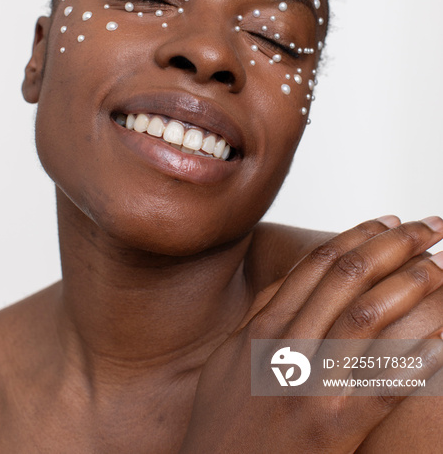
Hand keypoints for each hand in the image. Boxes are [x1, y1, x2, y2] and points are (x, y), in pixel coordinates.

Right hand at [179, 216, 442, 453]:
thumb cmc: (226, 423)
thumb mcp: (230, 358)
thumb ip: (260, 314)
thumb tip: (291, 276)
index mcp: (263, 328)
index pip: (318, 264)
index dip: (359, 235)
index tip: (390, 220)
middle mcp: (288, 348)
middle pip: (349, 278)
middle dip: (395, 245)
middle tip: (428, 226)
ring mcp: (312, 386)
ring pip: (369, 317)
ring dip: (411, 286)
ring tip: (440, 267)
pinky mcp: (335, 428)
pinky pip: (384, 384)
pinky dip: (417, 359)